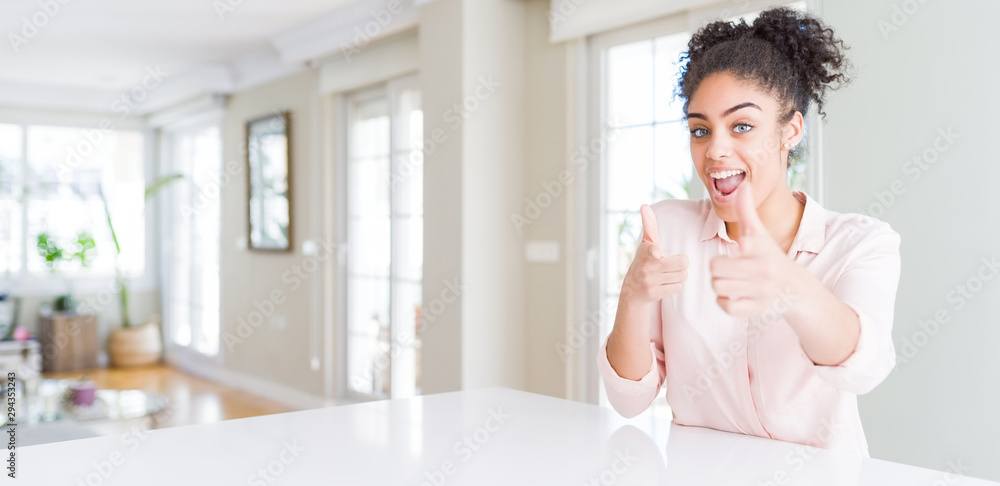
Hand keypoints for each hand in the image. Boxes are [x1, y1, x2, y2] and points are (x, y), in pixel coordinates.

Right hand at [620, 204, 689, 304]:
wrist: (633, 289)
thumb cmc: (644, 260)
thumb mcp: (646, 242)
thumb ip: (649, 225)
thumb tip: (644, 206)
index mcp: (646, 251)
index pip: (652, 250)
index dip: (655, 251)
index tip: (657, 253)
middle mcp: (647, 267)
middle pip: (683, 263)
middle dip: (681, 263)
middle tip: (671, 263)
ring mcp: (650, 282)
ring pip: (682, 276)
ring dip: (678, 274)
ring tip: (667, 273)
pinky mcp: (655, 294)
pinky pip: (678, 288)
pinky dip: (675, 286)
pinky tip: (665, 283)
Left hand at [710, 183, 794, 315]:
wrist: (793, 288)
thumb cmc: (769, 256)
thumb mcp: (760, 233)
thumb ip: (747, 211)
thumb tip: (743, 184)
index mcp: (763, 250)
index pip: (749, 245)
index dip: (744, 246)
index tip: (744, 247)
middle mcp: (763, 271)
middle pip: (715, 268)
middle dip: (717, 267)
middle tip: (729, 267)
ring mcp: (760, 292)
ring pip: (717, 286)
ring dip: (719, 283)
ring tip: (731, 280)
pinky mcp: (755, 309)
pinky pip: (725, 305)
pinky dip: (724, 301)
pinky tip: (734, 294)